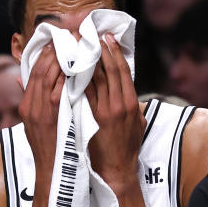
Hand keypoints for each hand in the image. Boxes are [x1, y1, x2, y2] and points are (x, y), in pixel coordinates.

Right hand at [19, 43, 62, 206]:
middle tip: (67, 35)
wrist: (51, 174)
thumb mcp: (39, 125)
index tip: (57, 41)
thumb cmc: (50, 150)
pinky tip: (73, 67)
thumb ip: (37, 103)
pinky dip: (62, 78)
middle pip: (38, 69)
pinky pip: (54, 92)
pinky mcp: (48, 118)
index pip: (34, 71)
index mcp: (27, 105)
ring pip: (45, 76)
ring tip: (72, 44)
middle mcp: (29, 106)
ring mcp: (37, 112)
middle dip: (53, 50)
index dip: (45, 54)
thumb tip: (30, 83)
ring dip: (59, 58)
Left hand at [86, 34, 143, 194]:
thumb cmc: (127, 150)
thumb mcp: (137, 126)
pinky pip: (83, 94)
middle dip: (101, 51)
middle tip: (92, 35)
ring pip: (96, 79)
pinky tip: (70, 68)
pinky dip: (77, 80)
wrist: (116, 170)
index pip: (123, 72)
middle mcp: (120, 104)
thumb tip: (132, 97)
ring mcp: (105, 111)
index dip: (115, 54)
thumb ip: (134, 109)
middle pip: (110, 70)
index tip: (108, 39)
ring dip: (87, 61)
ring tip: (79, 46)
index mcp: (131, 104)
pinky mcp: (92, 119)